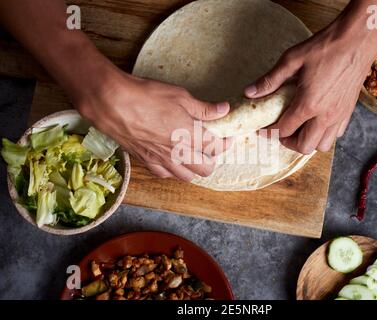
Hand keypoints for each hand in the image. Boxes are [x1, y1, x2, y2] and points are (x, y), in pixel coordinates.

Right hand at [78, 71, 230, 180]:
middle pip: (205, 168)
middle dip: (213, 159)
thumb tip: (223, 109)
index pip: (217, 147)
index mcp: (190, 136)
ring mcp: (161, 160)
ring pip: (186, 176)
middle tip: (211, 146)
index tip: (228, 136)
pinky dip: (173, 170)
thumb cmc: (146, 96)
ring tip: (193, 154)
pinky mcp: (146, 161)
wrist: (113, 103)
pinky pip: (165, 174)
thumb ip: (203, 108)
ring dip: (194, 168)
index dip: (227, 142)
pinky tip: (172, 158)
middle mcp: (178, 153)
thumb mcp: (180, 96)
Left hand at [245, 6, 376, 153]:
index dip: (270, 132)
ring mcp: (339, 116)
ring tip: (298, 129)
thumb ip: (270, 80)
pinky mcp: (349, 111)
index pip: (284, 130)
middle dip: (288, 142)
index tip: (263, 129)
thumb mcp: (292, 59)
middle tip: (281, 131)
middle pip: (304, 146)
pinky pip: (336, 135)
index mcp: (309, 104)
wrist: (359, 39)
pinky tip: (316, 121)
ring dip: (307, 142)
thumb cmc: (326, 47)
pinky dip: (324, 134)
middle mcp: (325, 115)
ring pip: (322, 145)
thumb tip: (249, 92)